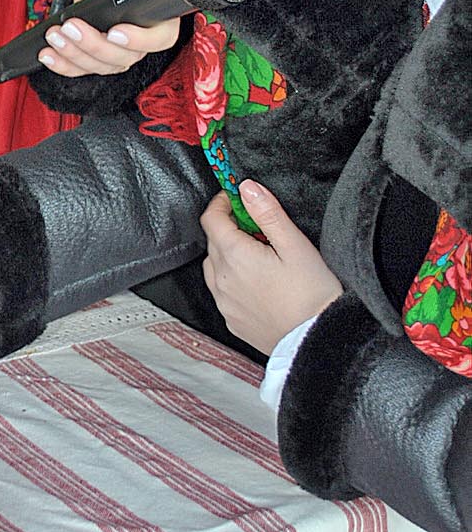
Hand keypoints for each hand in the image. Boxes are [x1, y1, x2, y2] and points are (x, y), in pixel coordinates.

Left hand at [38, 0, 181, 76]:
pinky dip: (64, 64)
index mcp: (158, 11)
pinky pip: (83, 66)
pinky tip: (47, 55)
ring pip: (101, 65)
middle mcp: (141, 35)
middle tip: (71, 26)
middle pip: (125, 57)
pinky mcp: (95, 50)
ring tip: (54, 36)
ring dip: (75, 55)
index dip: (139, 40)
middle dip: (94, 45)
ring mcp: (118, 47)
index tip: (114, 31)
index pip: (160, 37)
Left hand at [201, 182, 342, 355]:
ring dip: (229, 255)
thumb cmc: (313, 296)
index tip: (237, 199)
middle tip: (259, 229)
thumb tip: (247, 188)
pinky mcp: (231, 320)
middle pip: (213, 241)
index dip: (222, 203)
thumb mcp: (296, 246)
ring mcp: (224, 303)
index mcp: (234, 256)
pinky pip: (222, 292)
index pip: (211, 218)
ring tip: (261, 258)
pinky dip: (232, 280)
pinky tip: (258, 283)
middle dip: (231, 228)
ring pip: (214, 266)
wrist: (319, 343)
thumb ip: (268, 213)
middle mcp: (222, 279)